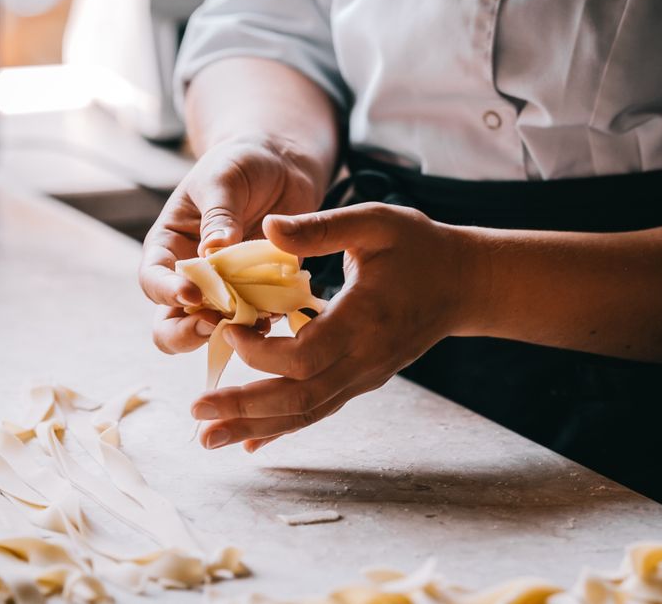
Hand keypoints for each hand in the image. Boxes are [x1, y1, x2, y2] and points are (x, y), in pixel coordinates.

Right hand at [139, 137, 327, 354]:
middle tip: (213, 324)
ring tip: (255, 322)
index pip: (152, 279)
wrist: (281, 165)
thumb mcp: (224, 179)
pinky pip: (255, 321)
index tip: (193, 295)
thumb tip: (214, 251)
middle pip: (169, 323)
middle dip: (185, 333)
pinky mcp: (258, 294)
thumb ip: (219, 214)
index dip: (167, 292)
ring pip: (211, 331)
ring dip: (230, 333)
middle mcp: (191, 275)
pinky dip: (264, 322)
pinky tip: (279, 311)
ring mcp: (224, 290)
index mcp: (170, 245)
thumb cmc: (240, 164)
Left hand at [190, 203, 481, 450]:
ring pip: (306, 412)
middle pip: (299, 398)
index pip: (306, 354)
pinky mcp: (361, 380)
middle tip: (197, 412)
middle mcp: (363, 360)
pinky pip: (318, 410)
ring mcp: (364, 376)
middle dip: (245, 407)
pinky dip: (282, 427)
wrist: (464, 284)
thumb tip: (266, 228)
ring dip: (256, 425)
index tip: (229, 330)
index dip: (262, 352)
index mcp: (362, 321)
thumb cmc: (420, 247)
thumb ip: (321, 228)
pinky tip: (250, 440)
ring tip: (209, 438)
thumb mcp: (375, 221)